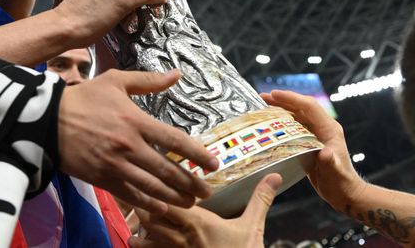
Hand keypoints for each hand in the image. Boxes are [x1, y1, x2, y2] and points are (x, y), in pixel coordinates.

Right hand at [57, 69, 217, 213]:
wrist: (47, 120)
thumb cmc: (84, 98)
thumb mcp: (115, 81)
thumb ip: (148, 80)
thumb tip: (176, 74)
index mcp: (135, 120)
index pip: (175, 140)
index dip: (198, 154)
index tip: (213, 164)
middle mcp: (129, 145)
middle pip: (168, 170)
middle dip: (192, 183)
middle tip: (207, 192)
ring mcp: (115, 165)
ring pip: (152, 187)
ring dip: (175, 197)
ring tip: (190, 202)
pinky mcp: (102, 178)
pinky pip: (130, 195)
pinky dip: (149, 204)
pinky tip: (162, 207)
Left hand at [131, 173, 281, 246]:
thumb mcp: (252, 227)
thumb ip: (260, 199)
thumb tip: (275, 175)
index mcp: (196, 221)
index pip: (166, 198)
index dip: (157, 188)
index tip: (157, 181)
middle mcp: (180, 237)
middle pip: (148, 215)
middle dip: (143, 205)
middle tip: (145, 198)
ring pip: (144, 238)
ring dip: (140, 228)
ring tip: (142, 222)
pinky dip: (143, 246)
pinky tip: (143, 241)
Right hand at [261, 90, 366, 209]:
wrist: (344, 193)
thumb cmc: (341, 183)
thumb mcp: (335, 172)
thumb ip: (329, 161)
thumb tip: (324, 152)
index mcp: (329, 129)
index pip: (309, 106)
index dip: (292, 98)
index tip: (274, 94)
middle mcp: (322, 127)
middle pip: (300, 107)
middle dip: (281, 100)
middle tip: (261, 97)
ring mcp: (315, 133)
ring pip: (295, 115)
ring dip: (279, 108)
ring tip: (261, 106)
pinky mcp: (308, 141)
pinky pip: (292, 126)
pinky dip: (280, 122)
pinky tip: (268, 124)